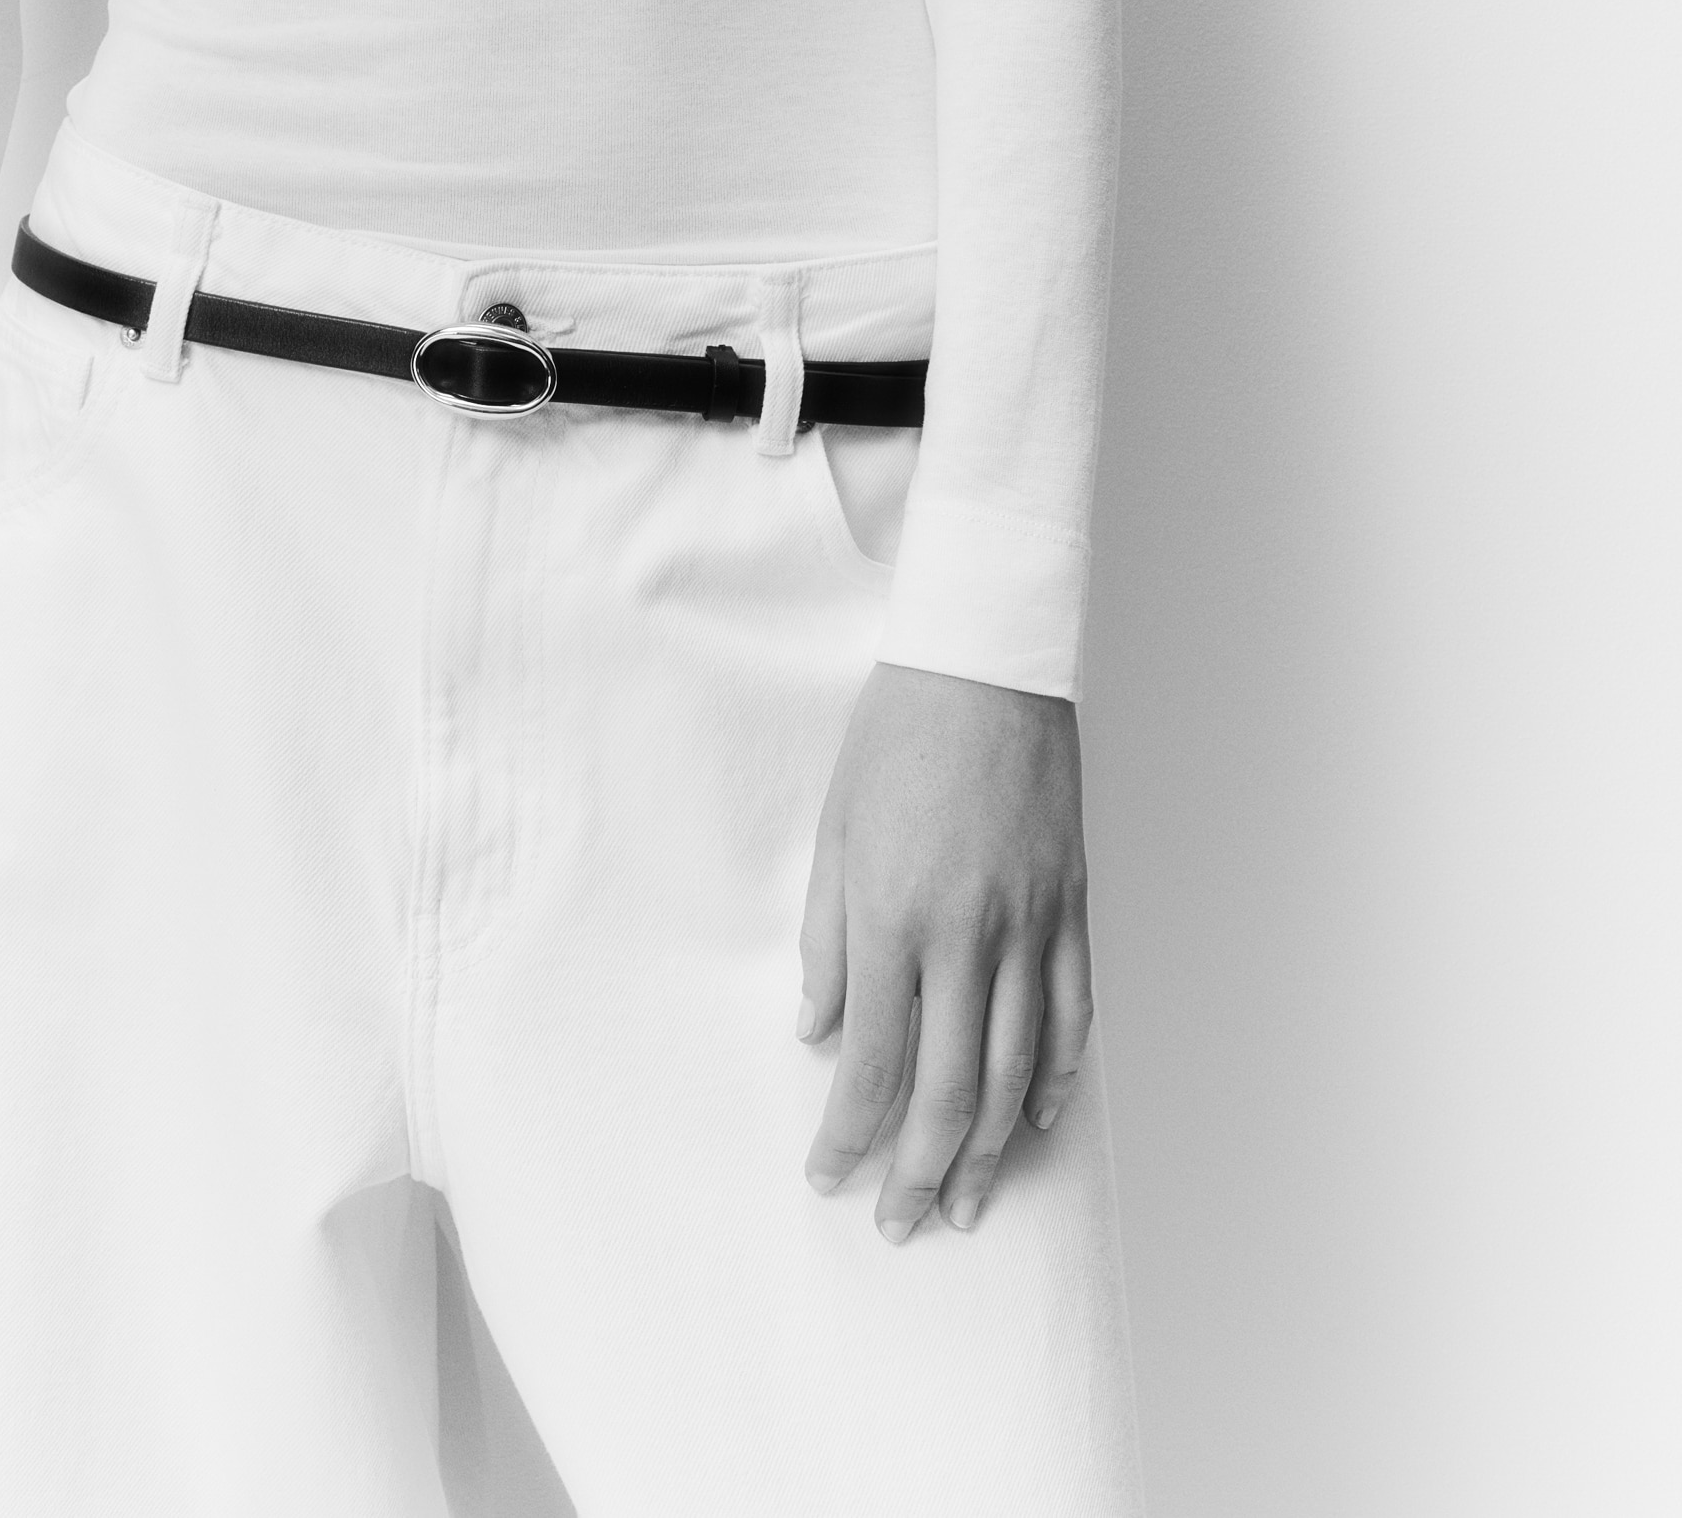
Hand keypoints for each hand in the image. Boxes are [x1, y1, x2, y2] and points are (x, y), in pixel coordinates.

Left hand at [797, 660, 1090, 1241]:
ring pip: (1016, 1067)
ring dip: (987, 1148)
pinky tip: (1035, 1120)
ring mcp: (1029, 922)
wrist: (984, 664)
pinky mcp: (1072, 905)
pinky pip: (1071, 1013)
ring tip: (964, 1202)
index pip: (870, 1057)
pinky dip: (1056, 1077)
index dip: (849, 1132)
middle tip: (901, 1223)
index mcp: (893, 913)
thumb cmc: (895, 739)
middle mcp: (966, 932)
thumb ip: (826, 939)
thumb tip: (816, 1031)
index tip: (829, 1176)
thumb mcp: (834, 831)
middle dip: (919, 1168)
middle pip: (948, 1085)